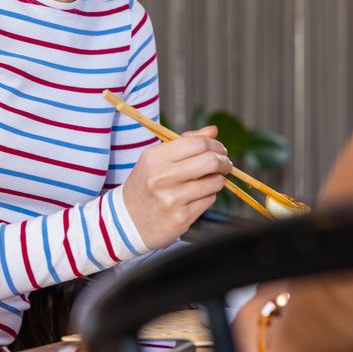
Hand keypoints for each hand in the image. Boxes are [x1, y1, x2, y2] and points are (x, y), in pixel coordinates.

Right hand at [121, 126, 231, 247]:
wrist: (127, 221)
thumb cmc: (146, 184)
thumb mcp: (156, 159)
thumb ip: (185, 142)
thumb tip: (213, 130)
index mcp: (155, 158)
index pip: (197, 143)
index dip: (215, 144)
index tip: (220, 149)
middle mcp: (162, 178)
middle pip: (210, 161)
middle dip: (224, 161)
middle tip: (225, 164)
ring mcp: (172, 200)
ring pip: (214, 182)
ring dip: (217, 180)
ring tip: (208, 181)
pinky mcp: (181, 219)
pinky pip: (209, 200)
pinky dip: (208, 196)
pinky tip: (195, 197)